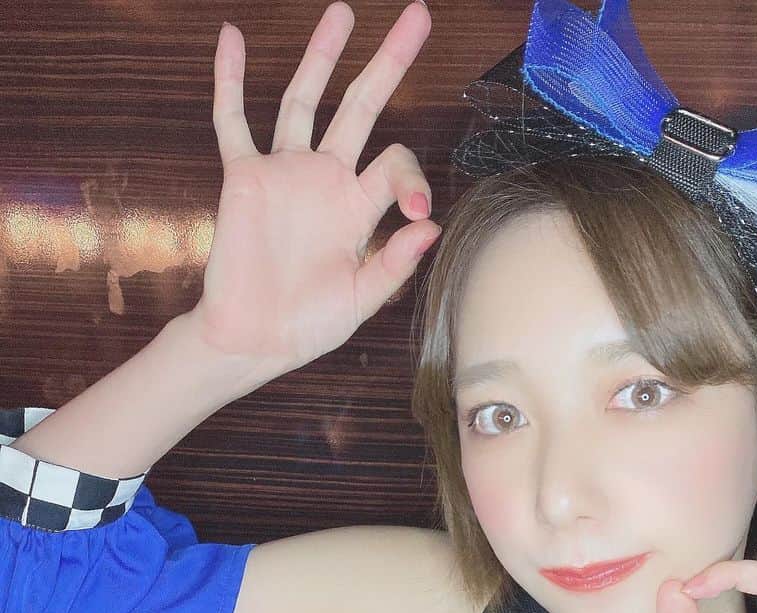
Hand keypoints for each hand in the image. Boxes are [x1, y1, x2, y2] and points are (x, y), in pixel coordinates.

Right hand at [192, 1, 440, 370]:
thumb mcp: (361, 300)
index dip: (413, 178)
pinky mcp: (245, 177)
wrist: (254, 338)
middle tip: (418, 16)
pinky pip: (232, 122)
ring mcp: (286, 173)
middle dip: (388, 63)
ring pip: (304, 100)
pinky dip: (228, 80)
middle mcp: (327, 180)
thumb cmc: (309, 325)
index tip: (418, 211)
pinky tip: (232, 37)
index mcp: (360, 208)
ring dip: (322, 56)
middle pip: (361, 107)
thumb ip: (394, 265)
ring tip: (342, 13)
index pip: (396, 165)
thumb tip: (430, 226)